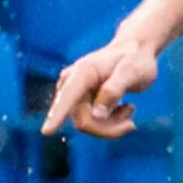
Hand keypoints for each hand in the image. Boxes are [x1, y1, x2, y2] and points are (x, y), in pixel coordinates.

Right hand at [42, 36, 159, 137]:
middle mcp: (72, 82)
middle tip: (132, 125)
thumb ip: (113, 90)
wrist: (136, 50)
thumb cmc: (136, 60)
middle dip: (107, 128)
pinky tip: (125, 109)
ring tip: (130, 109)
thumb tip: (96, 114)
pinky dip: (110, 123)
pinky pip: (91, 122)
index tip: (46, 131)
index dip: (56, 116)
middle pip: (82, 120)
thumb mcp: (131, 73)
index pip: (67, 98)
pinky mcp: (80, 100)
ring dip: (111, 126)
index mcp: (82, 72)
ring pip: (86, 124)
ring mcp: (74, 92)